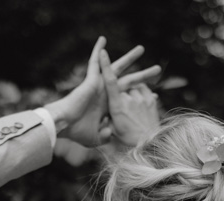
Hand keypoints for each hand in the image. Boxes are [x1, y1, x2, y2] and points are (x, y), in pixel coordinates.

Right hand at [46, 37, 161, 147]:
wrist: (65, 126)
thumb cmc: (77, 132)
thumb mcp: (96, 137)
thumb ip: (104, 136)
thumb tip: (109, 133)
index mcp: (110, 106)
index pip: (129, 98)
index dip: (141, 95)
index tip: (154, 95)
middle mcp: (106, 93)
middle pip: (129, 81)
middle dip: (143, 75)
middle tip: (157, 70)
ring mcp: (99, 85)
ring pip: (117, 68)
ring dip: (129, 58)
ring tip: (141, 49)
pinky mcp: (90, 80)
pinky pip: (95, 62)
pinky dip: (98, 51)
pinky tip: (102, 40)